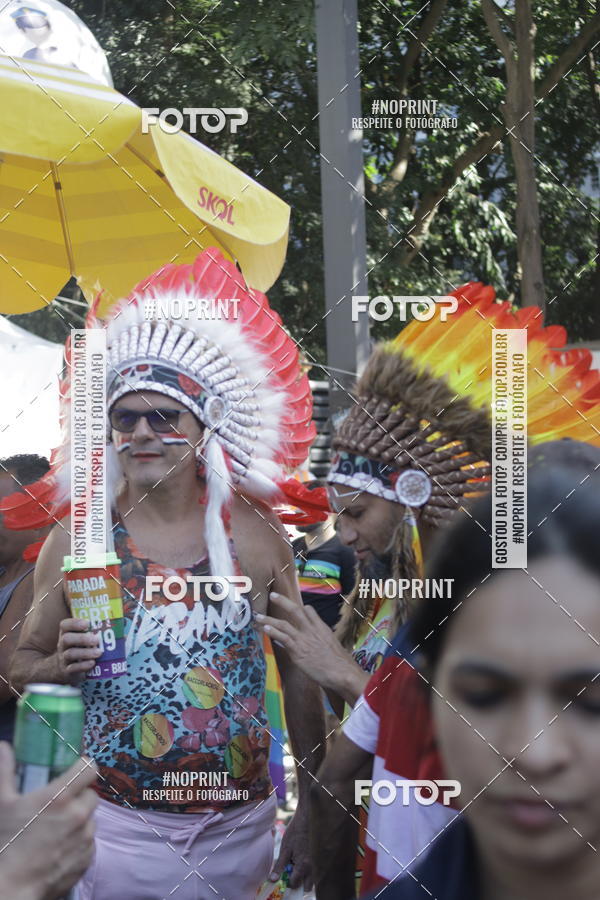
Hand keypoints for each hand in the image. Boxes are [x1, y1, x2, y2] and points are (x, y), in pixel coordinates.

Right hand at [0, 742, 97, 899]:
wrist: (13, 889)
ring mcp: (85, 838)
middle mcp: (79, 815)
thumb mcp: (3, 804)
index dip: (83, 767)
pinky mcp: (88, 859)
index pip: (89, 768)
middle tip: (59, 805)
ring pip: (91, 819)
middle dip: (78, 797)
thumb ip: (5, 771)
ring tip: (56, 829)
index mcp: (60, 797)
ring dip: (79, 820)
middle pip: (91, 794)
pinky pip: (90, 842)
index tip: (73, 772)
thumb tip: (3, 746)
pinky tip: (60, 848)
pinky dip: (79, 842)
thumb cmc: (6, 844)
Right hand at [56, 618, 101, 682]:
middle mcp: (63, 645)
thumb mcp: (85, 641)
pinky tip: (92, 664)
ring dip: (85, 653)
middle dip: (82, 638)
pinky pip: (73, 668)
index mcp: (68, 634)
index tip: (87, 623)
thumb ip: (101, 635)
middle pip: (67, 639)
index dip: (74, 623)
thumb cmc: (80, 649)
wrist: (64, 669)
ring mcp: (64, 658)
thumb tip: (124, 635)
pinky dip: (83, 666)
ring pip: (70, 654)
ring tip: (99, 652)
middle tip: (96, 639)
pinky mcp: (67, 671)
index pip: (65, 625)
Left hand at [255, 592, 355, 694]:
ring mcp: (304, 640)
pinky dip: (273, 632)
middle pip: (295, 610)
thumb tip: (313, 645)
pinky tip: (265, 628)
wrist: (342, 672)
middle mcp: (312, 630)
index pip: (309, 610)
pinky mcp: (298, 651)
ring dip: (269, 619)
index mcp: (322, 628)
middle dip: (283, 601)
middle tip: (273, 595)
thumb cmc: (340, 664)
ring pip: (284, 624)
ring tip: (258, 616)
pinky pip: (283, 638)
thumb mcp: (332, 646)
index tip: (293, 606)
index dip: (301, 608)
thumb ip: (321, 642)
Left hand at [269, 808, 311, 890]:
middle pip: (306, 887)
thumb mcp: (285, 848)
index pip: (295, 884)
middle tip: (291, 872)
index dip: (287, 882)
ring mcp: (318, 863)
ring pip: (312, 880)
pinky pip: (316, 870)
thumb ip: (279, 866)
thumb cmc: (295, 832)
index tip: (284, 875)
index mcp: (303, 866)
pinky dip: (310, 869)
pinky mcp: (321, 857)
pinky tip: (304, 857)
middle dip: (298, 883)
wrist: (308, 818)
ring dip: (305, 877)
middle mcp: (313, 867)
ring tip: (298, 864)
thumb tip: (272, 880)